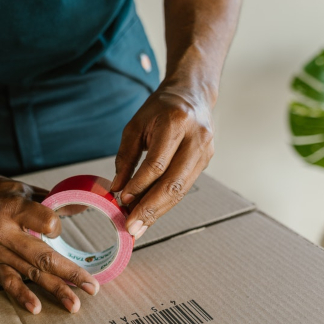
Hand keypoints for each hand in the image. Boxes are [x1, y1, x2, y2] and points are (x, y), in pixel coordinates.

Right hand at [0, 174, 99, 313]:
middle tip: (91, 286)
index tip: (58, 224)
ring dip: (55, 289)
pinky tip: (36, 308)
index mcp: (14, 208)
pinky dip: (23, 296)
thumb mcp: (26, 188)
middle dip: (70, 273)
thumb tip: (80, 209)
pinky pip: (9, 281)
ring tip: (74, 304)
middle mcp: (5, 232)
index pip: (46, 223)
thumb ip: (52, 201)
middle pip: (42, 257)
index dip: (58, 226)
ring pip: (31, 273)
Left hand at [110, 88, 214, 239]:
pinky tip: (150, 213)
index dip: (140, 184)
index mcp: (176, 122)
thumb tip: (117, 189)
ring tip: (139, 227)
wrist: (192, 95)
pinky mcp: (206, 162)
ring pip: (181, 190)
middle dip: (150, 209)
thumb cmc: (160, 108)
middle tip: (132, 227)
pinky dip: (166, 203)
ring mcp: (205, 152)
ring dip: (158, 211)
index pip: (158, 163)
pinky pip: (184, 187)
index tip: (123, 200)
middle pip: (173, 183)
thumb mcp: (136, 126)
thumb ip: (126, 157)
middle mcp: (196, 138)